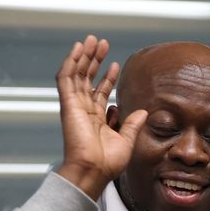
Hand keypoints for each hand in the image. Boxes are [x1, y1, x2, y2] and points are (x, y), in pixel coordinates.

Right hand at [54, 34, 147, 198]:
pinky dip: (71, 62)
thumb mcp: (126, 140)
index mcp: (96, 119)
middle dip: (94, 60)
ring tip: (91, 40)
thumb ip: (132, 124)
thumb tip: (142, 112)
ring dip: (83, 56)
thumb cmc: (108, 162)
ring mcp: (75, 106)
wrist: (93, 169)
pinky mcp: (68, 103)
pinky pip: (66, 78)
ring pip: (77, 74)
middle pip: (87, 79)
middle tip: (102, 43)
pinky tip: (77, 49)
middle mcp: (84, 110)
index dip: (107, 77)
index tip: (115, 64)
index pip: (100, 92)